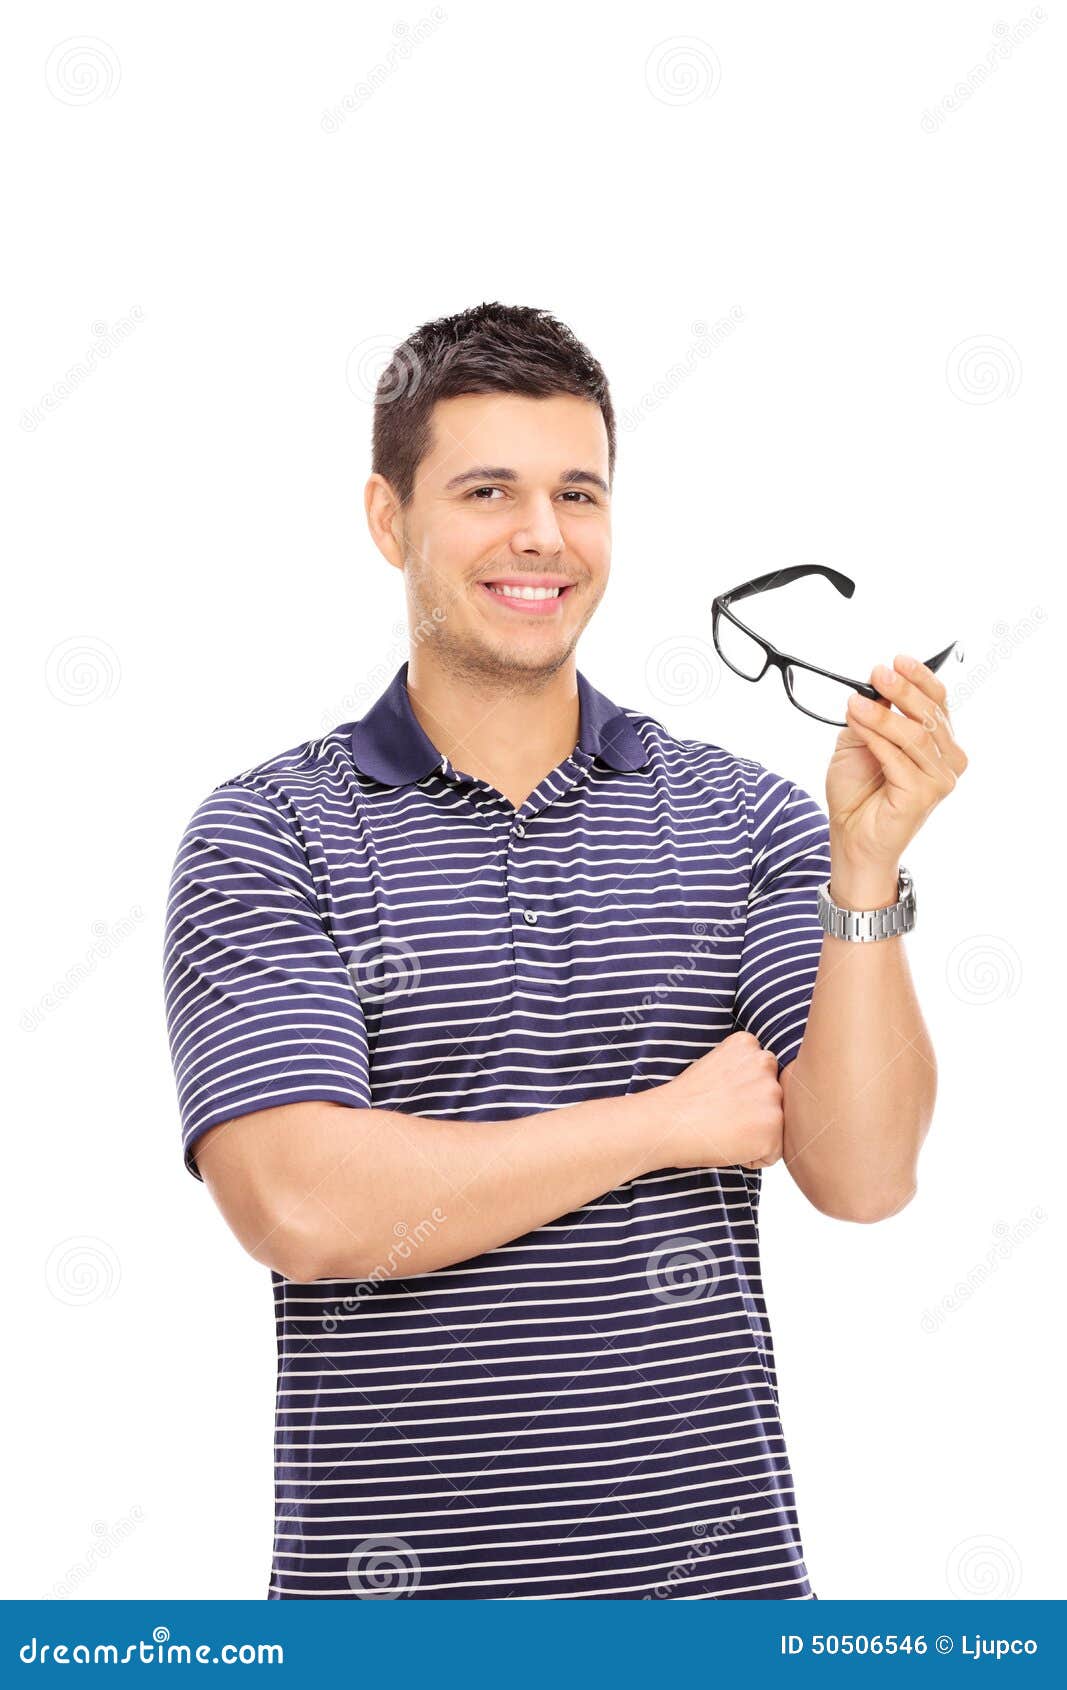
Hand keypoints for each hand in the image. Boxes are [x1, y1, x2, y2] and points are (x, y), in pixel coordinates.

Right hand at [652, 1031, 783, 1170]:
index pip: (763, 1074)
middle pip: (772, 1098)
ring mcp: (771, 1095)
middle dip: (754, 1112)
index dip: (741, 1092)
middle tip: (721, 1115)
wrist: (664, 1123)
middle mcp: (764, 1063)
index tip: (718, 1097)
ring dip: (755, 1133)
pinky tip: (728, 1144)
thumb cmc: (681, 1102)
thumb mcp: (713, 1065)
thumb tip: (758, 1091)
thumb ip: (741, 1068)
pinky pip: (773, 1153)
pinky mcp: (773, 1127)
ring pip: (775, 1125)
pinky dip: (753, 1157)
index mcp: (747, 1044)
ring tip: (724, 1129)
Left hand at [826, 653, 968, 877]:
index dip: (920, 678)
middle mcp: (947, 761)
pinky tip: (857, 725)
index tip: (898, 661)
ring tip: (855, 704)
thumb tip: (875, 686)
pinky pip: (898, 758)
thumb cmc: (859, 792)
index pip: (938, 702)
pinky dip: (876, 738)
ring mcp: (940, 780)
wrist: (850, 834)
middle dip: (903, 690)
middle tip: (878, 673)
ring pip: (915, 735)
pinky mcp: (923, 795)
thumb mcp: (861, 741)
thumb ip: (873, 716)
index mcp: (939, 744)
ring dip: (882, 715)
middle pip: (930, 715)